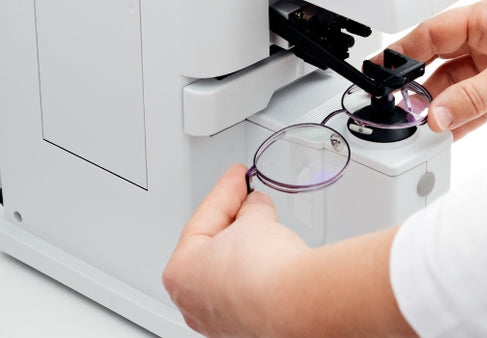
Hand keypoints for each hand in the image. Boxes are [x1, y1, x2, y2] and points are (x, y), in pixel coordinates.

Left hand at [163, 165, 413, 337]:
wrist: (294, 301)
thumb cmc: (263, 269)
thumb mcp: (254, 219)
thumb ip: (249, 208)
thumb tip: (253, 206)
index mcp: (180, 272)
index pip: (203, 218)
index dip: (226, 190)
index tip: (238, 176)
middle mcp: (192, 301)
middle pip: (211, 247)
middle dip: (232, 219)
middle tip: (250, 195)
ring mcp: (218, 318)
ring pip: (228, 270)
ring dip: (244, 245)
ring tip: (266, 223)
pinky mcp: (245, 325)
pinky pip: (245, 288)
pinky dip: (255, 269)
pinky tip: (272, 255)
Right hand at [388, 0, 486, 138]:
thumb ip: (472, 98)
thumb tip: (437, 115)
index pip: (432, 34)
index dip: (403, 53)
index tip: (378, 71)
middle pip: (442, 63)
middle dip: (422, 88)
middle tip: (399, 109)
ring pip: (459, 86)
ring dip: (442, 107)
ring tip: (421, 127)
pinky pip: (477, 104)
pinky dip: (463, 118)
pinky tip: (447, 133)